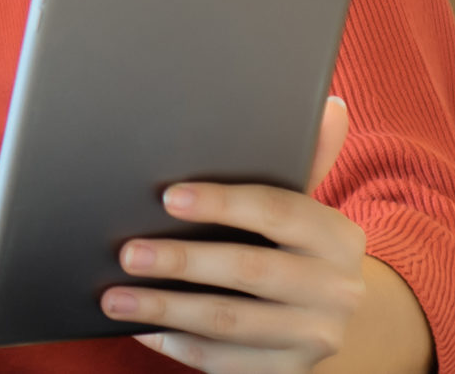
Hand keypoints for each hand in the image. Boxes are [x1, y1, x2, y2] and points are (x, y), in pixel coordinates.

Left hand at [104, 97, 366, 371]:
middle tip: (127, 252)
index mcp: (339, 238)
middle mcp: (336, 291)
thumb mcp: (306, 204)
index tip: (168, 197)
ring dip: (166, 308)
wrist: (330, 318)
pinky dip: (177, 345)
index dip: (222, 203)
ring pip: (229, 323)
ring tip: (114, 296)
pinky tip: (141, 328)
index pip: (278, 212)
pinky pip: (223, 362)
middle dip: (183, 262)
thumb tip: (330, 106)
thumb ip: (307, 157)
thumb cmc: (297, 246)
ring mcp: (314, 340)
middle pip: (250, 272)